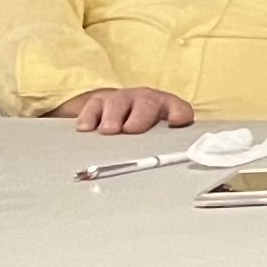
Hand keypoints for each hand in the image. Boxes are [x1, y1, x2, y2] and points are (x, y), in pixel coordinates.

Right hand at [59, 87, 194, 134]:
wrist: (119, 110)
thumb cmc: (143, 125)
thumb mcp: (159, 134)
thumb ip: (165, 145)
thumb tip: (167, 167)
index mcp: (167, 107)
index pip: (180, 109)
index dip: (179, 114)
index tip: (177, 123)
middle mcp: (145, 100)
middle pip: (147, 103)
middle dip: (140, 116)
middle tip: (131, 129)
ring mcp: (121, 99)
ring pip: (118, 102)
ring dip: (113, 117)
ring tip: (109, 131)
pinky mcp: (99, 102)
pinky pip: (93, 106)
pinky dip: (89, 117)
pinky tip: (87, 129)